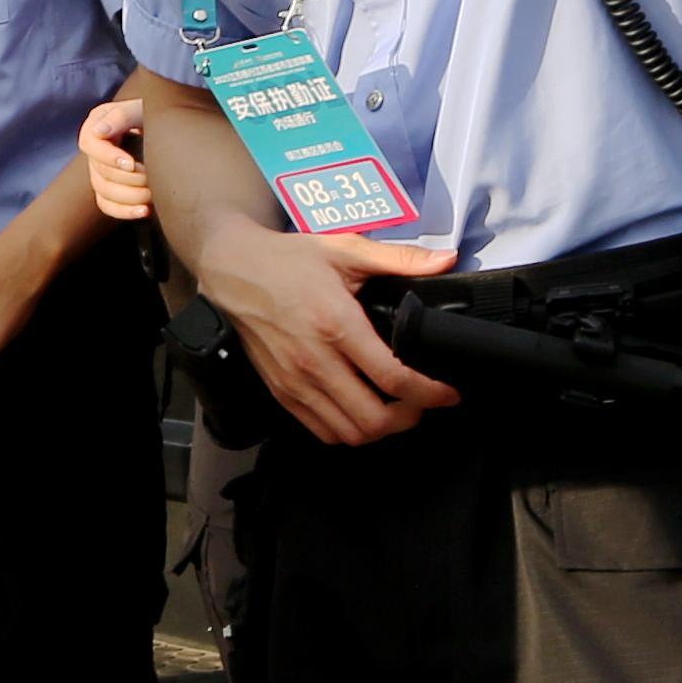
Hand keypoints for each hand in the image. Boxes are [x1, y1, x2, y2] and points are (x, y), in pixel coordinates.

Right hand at [77, 98, 150, 221]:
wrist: (169, 127)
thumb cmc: (156, 113)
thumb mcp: (141, 109)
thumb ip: (122, 116)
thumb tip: (98, 131)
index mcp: (97, 124)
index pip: (90, 145)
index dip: (109, 157)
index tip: (132, 164)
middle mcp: (95, 148)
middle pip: (99, 172)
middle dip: (128, 179)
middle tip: (151, 178)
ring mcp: (99, 169)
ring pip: (103, 192)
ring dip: (130, 196)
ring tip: (153, 194)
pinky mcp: (108, 187)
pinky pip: (107, 206)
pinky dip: (125, 211)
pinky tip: (145, 210)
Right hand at [194, 220, 459, 446]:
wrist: (233, 270)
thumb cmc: (288, 259)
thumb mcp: (346, 249)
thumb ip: (400, 259)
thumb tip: (446, 259)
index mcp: (336, 325)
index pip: (392, 377)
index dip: (429, 393)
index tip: (448, 394)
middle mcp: (315, 361)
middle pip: (373, 419)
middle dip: (409, 418)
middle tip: (423, 402)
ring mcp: (295, 382)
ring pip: (348, 433)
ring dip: (380, 429)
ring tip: (396, 409)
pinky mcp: (281, 392)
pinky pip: (322, 430)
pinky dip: (348, 430)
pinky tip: (361, 410)